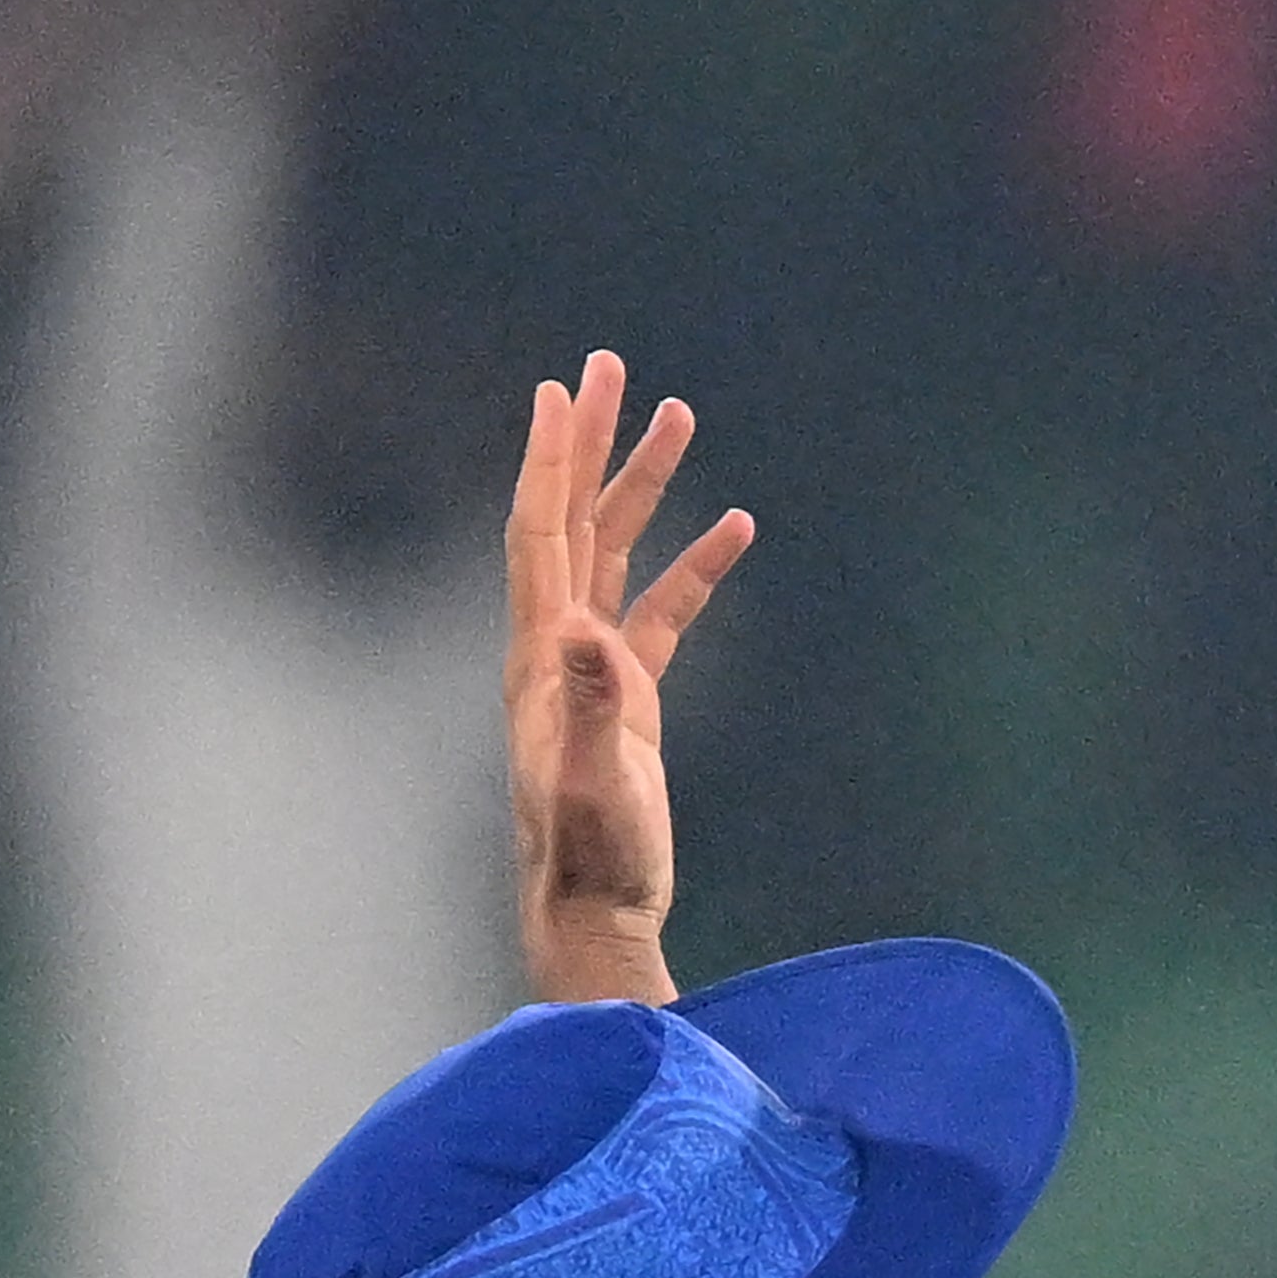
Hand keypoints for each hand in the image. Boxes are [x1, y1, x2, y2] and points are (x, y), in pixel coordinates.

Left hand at [501, 348, 753, 1003]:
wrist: (596, 911)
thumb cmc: (592, 856)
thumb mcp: (594, 780)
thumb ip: (591, 705)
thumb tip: (584, 629)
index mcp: (541, 655)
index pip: (541, 533)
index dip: (551, 461)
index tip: (561, 391)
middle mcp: (557, 649)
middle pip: (572, 520)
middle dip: (593, 442)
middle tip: (610, 367)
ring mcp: (592, 671)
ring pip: (615, 554)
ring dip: (645, 486)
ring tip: (681, 416)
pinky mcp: (629, 701)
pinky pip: (662, 612)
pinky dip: (693, 567)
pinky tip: (735, 529)